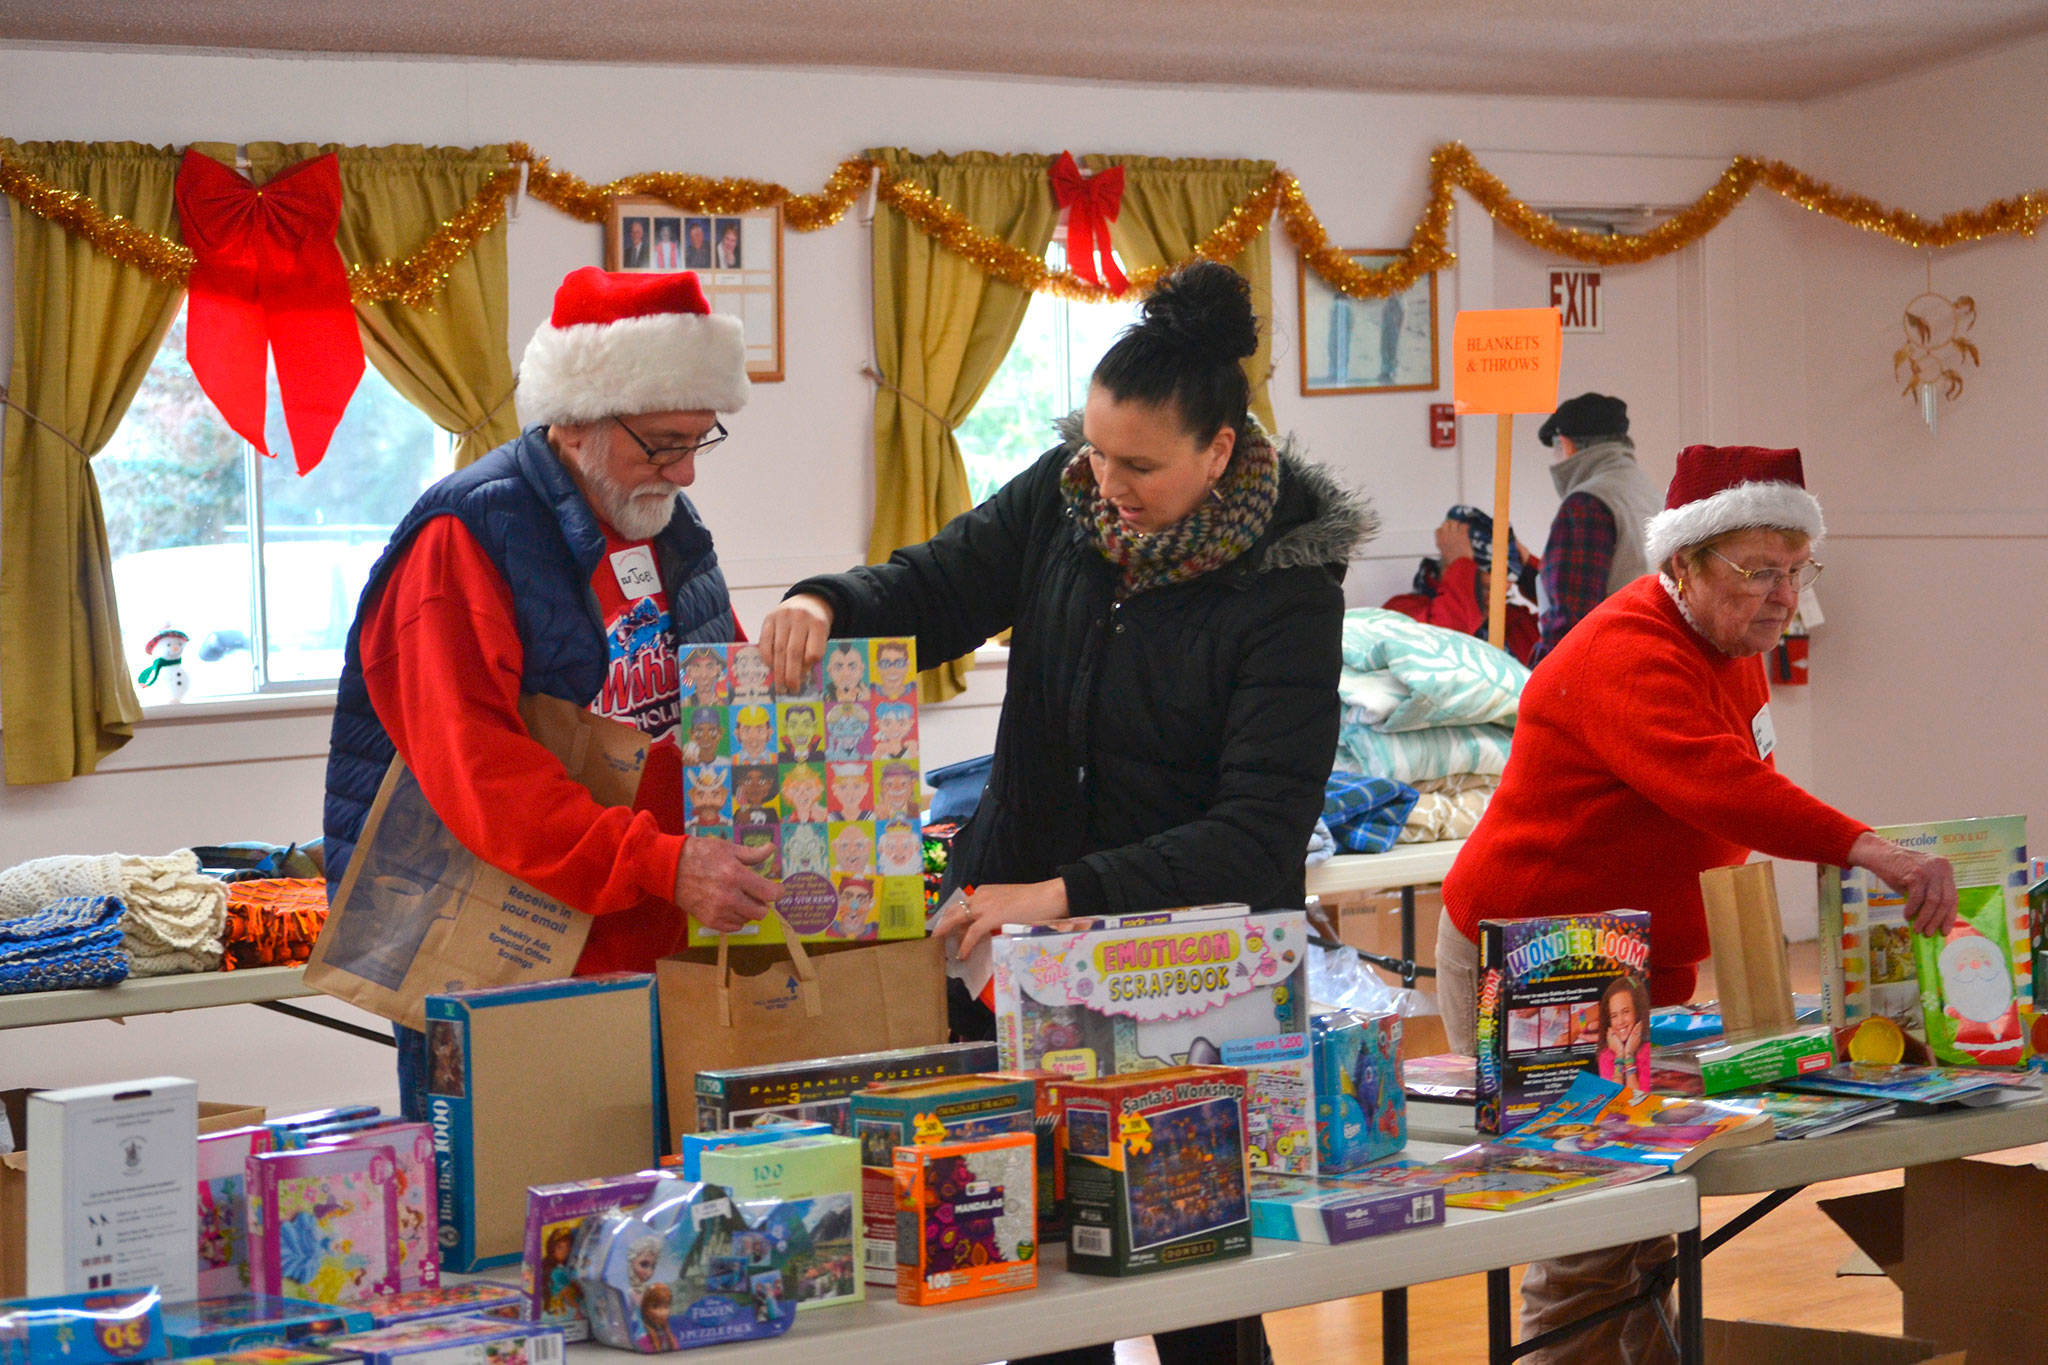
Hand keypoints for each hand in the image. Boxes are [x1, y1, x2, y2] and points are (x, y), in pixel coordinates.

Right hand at [674, 834, 780, 934]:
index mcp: (736, 875)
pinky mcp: (709, 921)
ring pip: (748, 919)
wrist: (670, 868)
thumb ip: (752, 853)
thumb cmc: (700, 854)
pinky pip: (734, 927)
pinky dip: (736, 918)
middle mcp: (729, 897)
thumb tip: (771, 849)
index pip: (769, 893)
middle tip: (756, 893)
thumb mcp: (727, 848)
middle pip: (761, 912)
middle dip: (762, 902)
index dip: (778, 892)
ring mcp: (718, 911)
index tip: (777, 889)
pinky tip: (730, 906)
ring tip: (739, 897)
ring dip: (748, 910)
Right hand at [759, 594, 833, 692]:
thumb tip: (801, 676)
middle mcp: (800, 618)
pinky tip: (770, 667)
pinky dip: (767, 657)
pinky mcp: (769, 618)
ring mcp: (783, 617)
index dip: (808, 667)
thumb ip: (814, 650)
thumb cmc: (815, 626)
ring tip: (780, 685)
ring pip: (779, 649)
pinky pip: (765, 641)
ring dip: (778, 670)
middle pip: (794, 652)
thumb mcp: (822, 635)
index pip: (813, 651)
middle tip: (791, 690)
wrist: (807, 601)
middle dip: (791, 675)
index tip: (804, 680)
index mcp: (818, 624)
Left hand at [931, 879, 1068, 957]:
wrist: (1049, 897)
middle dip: (942, 924)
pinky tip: (961, 954)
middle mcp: (981, 896)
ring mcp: (985, 905)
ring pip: (957, 919)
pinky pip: (972, 933)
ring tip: (940, 946)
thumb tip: (989, 928)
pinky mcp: (992, 916)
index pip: (962, 905)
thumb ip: (996, 912)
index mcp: (985, 891)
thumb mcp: (1010, 905)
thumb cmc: (1036, 902)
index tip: (944, 927)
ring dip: (947, 933)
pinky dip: (965, 944)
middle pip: (954, 910)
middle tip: (934, 937)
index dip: (951, 917)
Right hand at [1434, 519, 1473, 562]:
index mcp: (1439, 541)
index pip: (1438, 530)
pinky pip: (1464, 525)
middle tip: (1453, 526)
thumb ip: (1444, 549)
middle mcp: (1446, 536)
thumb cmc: (1452, 563)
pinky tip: (1466, 529)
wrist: (1459, 565)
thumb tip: (1446, 547)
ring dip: (1457, 524)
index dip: (1442, 529)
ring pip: (1454, 522)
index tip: (1445, 531)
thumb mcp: (1443, 556)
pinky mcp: (1463, 535)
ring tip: (1459, 527)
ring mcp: (1454, 534)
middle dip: (1449, 523)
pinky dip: (1465, 526)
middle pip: (1445, 523)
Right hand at [1847, 832, 1957, 935]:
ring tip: (1917, 928)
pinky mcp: (1916, 873)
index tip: (1944, 931)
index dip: (1949, 916)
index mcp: (1945, 869)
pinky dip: (1912, 909)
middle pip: (1945, 900)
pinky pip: (1917, 897)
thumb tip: (1934, 921)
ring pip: (1933, 901)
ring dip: (1924, 918)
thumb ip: (1929, 894)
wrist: (1880, 854)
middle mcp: (1941, 868)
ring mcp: (1929, 870)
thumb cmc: (1899, 870)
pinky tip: (1907, 915)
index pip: (1953, 897)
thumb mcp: (1920, 881)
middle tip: (1928, 933)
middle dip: (1936, 920)